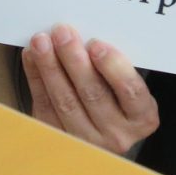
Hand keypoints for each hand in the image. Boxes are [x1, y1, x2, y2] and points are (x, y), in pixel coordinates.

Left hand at [22, 25, 157, 155]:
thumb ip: (117, 72)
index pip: (131, 91)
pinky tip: (32, 57)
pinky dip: (36, 79)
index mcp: (142, 119)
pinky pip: (44, 107)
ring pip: (65, 101)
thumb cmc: (121, 104)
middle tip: (62, 33)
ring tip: (41, 41)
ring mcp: (86, 141)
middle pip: (93, 94)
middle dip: (75, 59)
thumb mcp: (132, 91)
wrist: (101, 136)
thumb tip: (88, 40)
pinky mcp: (58, 139)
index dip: (113, 67)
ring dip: (50, 67)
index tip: (96, 44)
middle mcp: (116, 134)